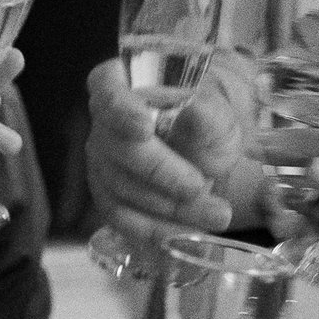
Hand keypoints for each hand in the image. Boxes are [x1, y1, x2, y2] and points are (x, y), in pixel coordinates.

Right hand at [82, 56, 264, 241]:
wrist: (205, 153)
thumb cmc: (205, 122)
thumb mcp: (216, 112)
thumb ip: (205, 110)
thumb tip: (193, 108)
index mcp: (123, 84)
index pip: (108, 90)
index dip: (121, 109)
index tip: (144, 127)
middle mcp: (103, 122)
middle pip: (118, 148)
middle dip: (161, 173)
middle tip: (199, 186)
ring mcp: (101, 161)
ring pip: (123, 188)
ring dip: (171, 207)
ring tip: (218, 214)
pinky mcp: (107, 196)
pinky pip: (123, 218)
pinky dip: (156, 230)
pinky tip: (187, 234)